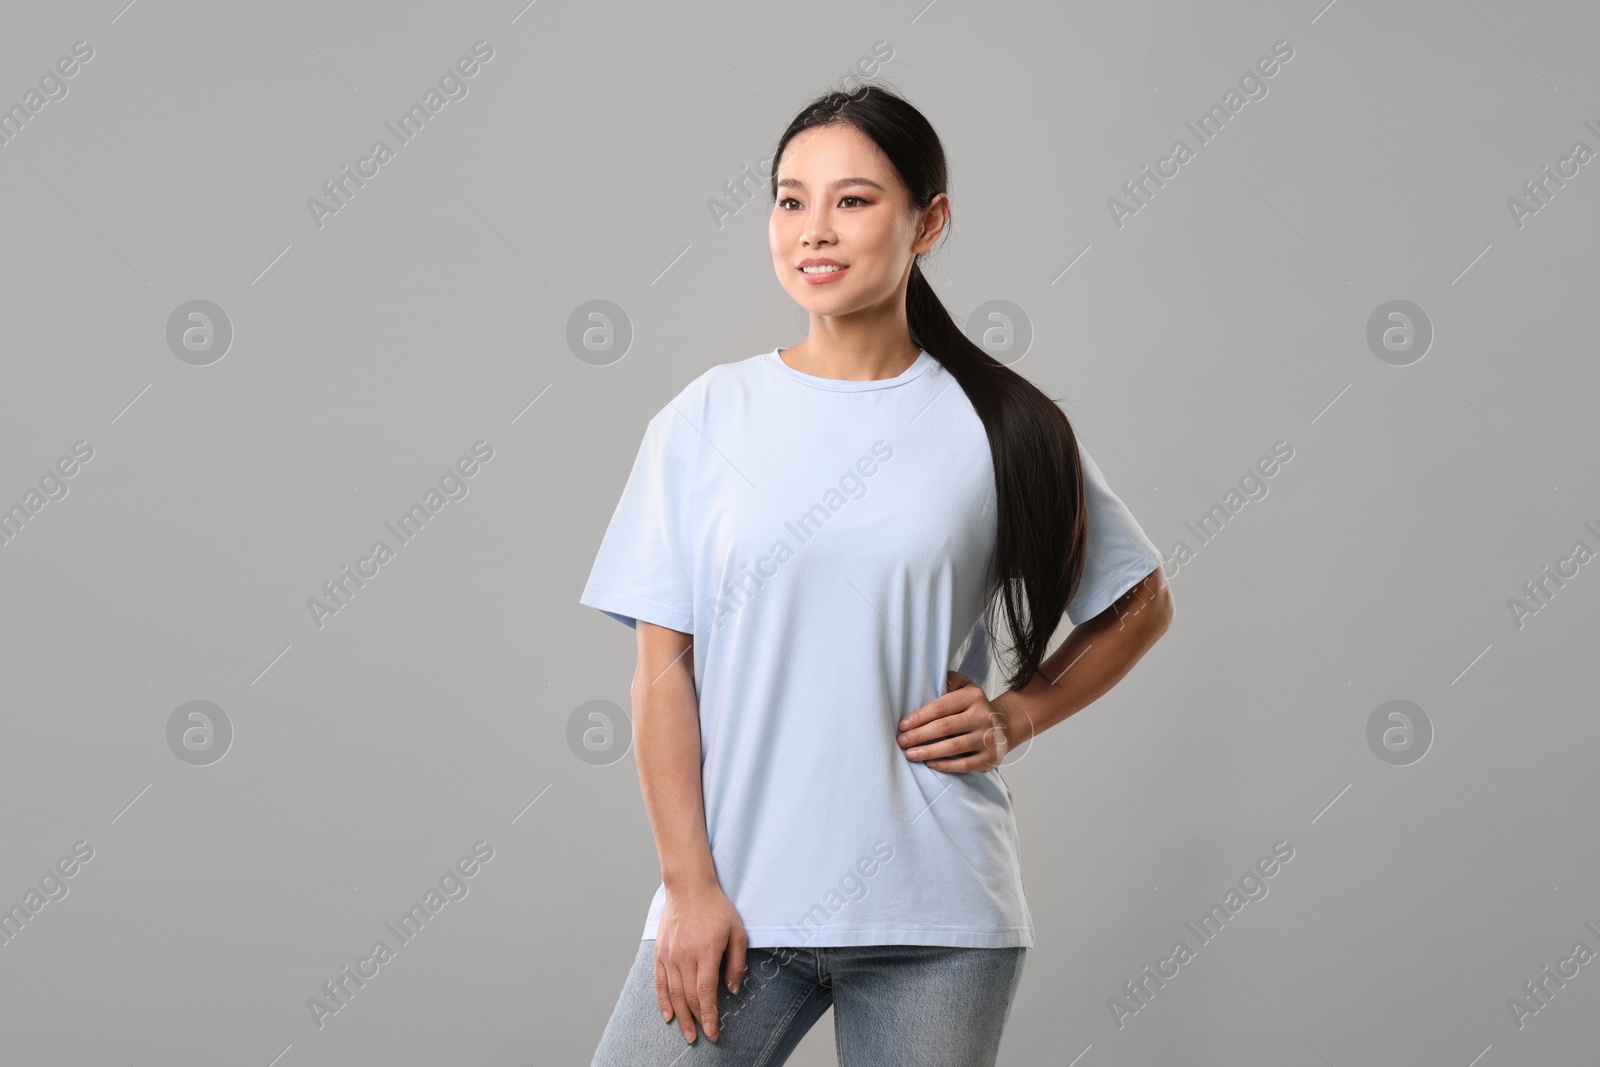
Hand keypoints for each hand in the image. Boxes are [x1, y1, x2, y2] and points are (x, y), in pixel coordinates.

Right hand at [652, 882, 746, 1043]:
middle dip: (696, 1020)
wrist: (689, 888)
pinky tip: (668, 1016)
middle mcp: (684, 956)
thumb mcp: (737, 932)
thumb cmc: (717, 909)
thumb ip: (736, 963)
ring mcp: (669, 955)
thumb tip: (732, 990)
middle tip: (702, 1036)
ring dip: (681, 1017)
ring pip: (674, 994)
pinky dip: (662, 1001)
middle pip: (689, 997)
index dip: (709, 1015)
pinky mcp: (659, 953)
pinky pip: (659, 982)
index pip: (705, 992)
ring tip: (687, 1033)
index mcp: (706, 951)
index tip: (714, 1031)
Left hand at [897, 670, 1013, 771]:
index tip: (903, 725)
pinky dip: (945, 765)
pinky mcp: (990, 757)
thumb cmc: (976, 707)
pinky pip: (964, 764)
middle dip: (919, 735)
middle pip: (945, 727)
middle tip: (902, 741)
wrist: (1005, 725)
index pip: (941, 707)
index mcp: (973, 697)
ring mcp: (988, 738)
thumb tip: (928, 683)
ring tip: (911, 754)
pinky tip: (930, 763)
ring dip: (928, 751)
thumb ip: (949, 682)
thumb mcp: (966, 686)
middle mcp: (983, 716)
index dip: (920, 717)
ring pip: (954, 747)